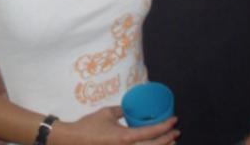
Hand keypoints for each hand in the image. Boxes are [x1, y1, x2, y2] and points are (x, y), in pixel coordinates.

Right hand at [61, 107, 178, 144]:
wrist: (72, 141)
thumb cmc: (89, 126)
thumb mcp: (107, 113)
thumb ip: (122, 111)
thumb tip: (131, 108)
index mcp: (125, 138)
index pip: (151, 133)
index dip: (165, 127)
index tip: (175, 120)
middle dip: (168, 140)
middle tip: (176, 131)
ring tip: (170, 142)